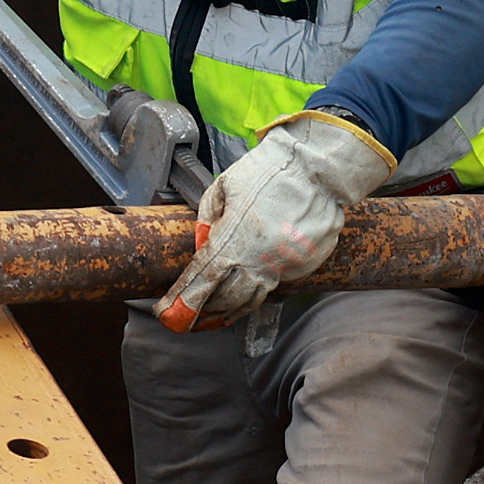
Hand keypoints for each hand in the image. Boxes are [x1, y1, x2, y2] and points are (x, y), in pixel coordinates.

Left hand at [157, 110, 395, 330]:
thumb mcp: (223, 187)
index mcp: (233, 239)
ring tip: (216, 316)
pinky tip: (250, 287)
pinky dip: (260, 286)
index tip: (167, 314)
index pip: (200, 280)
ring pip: (252, 299)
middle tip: (190, 315)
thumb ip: (207, 219)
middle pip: (225, 297)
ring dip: (230, 308)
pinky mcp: (304, 265)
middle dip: (204, 308)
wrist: (317, 167)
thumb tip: (202, 244)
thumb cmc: (268, 169)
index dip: (181, 301)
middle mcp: (258, 259)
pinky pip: (277, 282)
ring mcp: (284, 265)